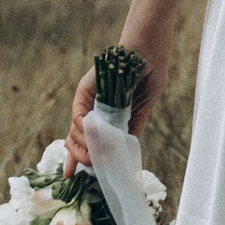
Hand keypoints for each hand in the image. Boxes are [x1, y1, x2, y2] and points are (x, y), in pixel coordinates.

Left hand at [67, 51, 154, 169]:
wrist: (149, 49)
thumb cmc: (150, 74)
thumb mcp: (142, 108)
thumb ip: (129, 127)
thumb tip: (119, 153)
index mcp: (109, 114)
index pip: (91, 140)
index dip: (82, 158)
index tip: (75, 175)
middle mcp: (94, 108)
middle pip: (77, 138)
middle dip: (77, 157)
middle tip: (85, 169)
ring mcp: (88, 99)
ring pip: (75, 130)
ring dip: (82, 147)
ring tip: (92, 155)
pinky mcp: (85, 90)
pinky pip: (78, 115)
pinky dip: (82, 130)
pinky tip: (91, 136)